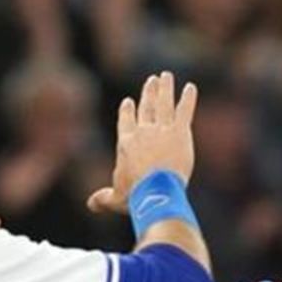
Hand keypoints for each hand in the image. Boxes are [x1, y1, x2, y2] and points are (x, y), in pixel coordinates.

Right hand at [87, 71, 197, 213]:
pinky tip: (191, 87)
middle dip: (148, 92)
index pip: (126, 121)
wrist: (156, 190)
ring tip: (167, 76)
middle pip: (146, 107)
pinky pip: (184, 111)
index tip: (129, 101)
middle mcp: (143, 132)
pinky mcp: (180, 132)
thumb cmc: (135, 195)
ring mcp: (162, 129)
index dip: (128, 110)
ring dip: (165, 88)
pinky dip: (188, 98)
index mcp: (126, 143)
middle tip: (152, 80)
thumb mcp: (116, 198)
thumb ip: (104, 198)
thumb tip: (91, 205)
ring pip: (163, 103)